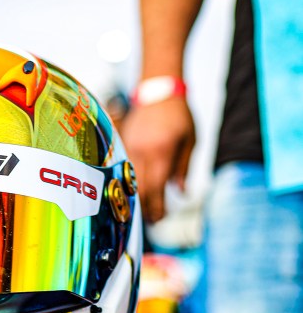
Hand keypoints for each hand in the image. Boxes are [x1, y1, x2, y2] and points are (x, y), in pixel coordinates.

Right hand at [120, 97, 195, 222]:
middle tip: (154, 221)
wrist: (159, 91)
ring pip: (129, 182)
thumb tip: (181, 193)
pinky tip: (135, 192)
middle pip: (141, 190)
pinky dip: (130, 184)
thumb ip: (184, 168)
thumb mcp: (190, 141)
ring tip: (145, 210)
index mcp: (162, 152)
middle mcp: (144, 153)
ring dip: (137, 199)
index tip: (161, 219)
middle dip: (147, 208)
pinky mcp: (123, 145)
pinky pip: (124, 170)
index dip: (158, 207)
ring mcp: (130, 149)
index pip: (157, 188)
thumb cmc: (178, 116)